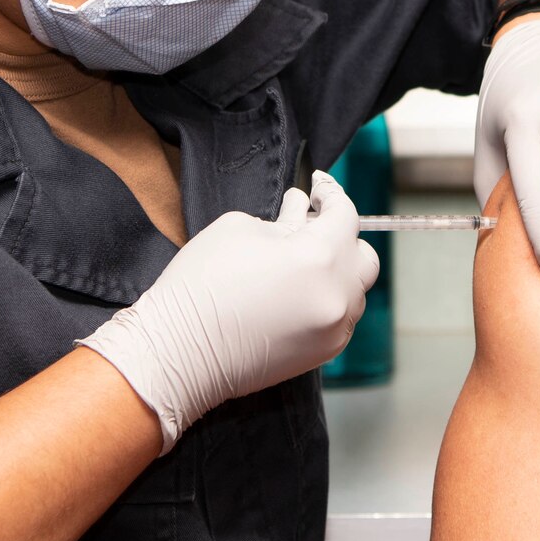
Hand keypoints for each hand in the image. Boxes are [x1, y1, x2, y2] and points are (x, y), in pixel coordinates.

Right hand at [79, 171, 380, 452]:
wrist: (177, 353)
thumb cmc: (201, 285)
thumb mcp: (240, 229)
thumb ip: (283, 219)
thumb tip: (301, 212)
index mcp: (320, 258)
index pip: (345, 215)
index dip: (331, 194)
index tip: (318, 186)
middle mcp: (338, 296)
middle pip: (362, 256)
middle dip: (340, 237)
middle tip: (309, 226)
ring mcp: (334, 330)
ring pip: (354, 291)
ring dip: (335, 272)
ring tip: (298, 263)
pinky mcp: (322, 354)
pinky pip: (340, 318)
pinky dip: (326, 300)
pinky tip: (296, 293)